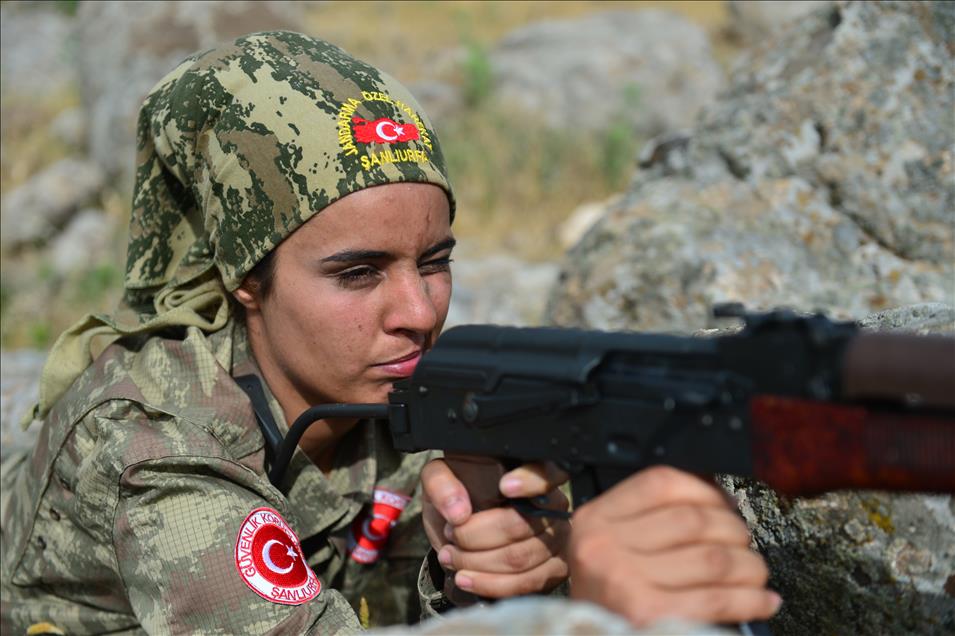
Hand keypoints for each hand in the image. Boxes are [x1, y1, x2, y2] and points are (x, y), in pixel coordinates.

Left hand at [421, 455, 569, 598]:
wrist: (461, 532)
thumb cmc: (459, 498)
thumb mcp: (441, 478)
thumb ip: (442, 484)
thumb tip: (458, 512)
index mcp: (532, 472)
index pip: (545, 473)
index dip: (530, 481)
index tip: (504, 486)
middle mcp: (553, 504)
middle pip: (521, 524)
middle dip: (476, 536)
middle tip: (451, 534)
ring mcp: (557, 538)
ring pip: (520, 558)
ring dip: (478, 563)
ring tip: (450, 557)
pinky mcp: (553, 570)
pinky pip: (526, 583)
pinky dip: (490, 584)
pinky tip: (467, 578)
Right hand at [569, 466, 781, 626]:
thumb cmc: (607, 599)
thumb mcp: (611, 548)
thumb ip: (649, 520)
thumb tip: (719, 501)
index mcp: (595, 519)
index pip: (660, 484)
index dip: (705, 490)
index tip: (726, 505)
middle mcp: (605, 545)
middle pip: (691, 520)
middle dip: (733, 530)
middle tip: (745, 543)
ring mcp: (624, 581)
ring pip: (711, 558)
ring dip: (748, 566)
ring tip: (756, 574)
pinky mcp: (647, 615)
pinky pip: (715, 599)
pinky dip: (750, 600)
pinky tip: (764, 601)